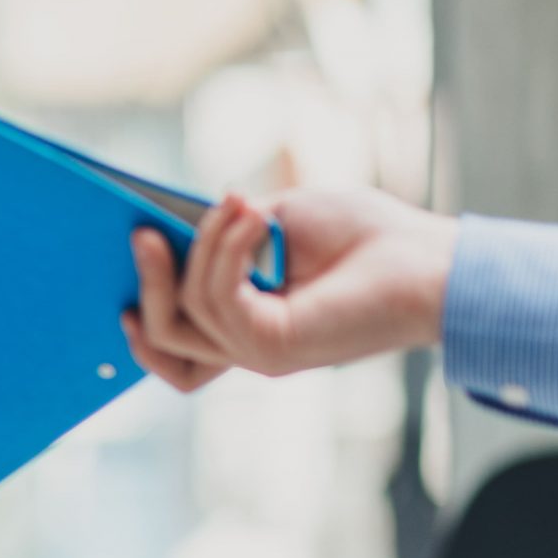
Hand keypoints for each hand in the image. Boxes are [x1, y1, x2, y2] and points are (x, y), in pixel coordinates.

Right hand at [123, 187, 457, 391]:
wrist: (428, 261)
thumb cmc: (366, 237)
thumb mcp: (278, 221)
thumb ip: (227, 233)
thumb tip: (178, 227)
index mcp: (248, 324)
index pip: (175, 346)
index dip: (141, 312)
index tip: (129, 256)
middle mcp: (247, 347)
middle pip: (163, 334)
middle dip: (144, 281)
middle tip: (141, 233)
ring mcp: (257, 353)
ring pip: (182, 313)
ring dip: (200, 248)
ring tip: (234, 204)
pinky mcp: (272, 347)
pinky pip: (217, 301)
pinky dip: (224, 252)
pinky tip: (250, 218)